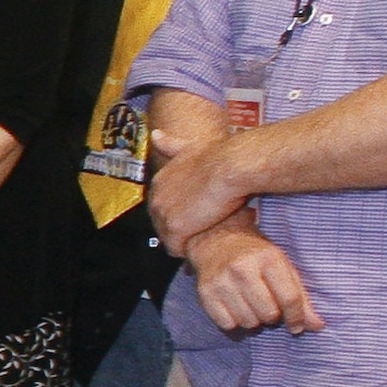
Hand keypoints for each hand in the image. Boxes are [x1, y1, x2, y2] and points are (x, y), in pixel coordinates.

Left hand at [146, 126, 252, 254]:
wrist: (231, 166)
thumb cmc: (219, 155)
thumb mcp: (189, 147)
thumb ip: (170, 145)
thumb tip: (155, 135)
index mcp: (159, 182)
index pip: (161, 207)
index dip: (179, 214)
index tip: (195, 218)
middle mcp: (155, 198)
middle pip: (161, 224)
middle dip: (179, 230)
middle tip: (202, 231)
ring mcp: (163, 215)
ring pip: (168, 238)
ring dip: (185, 242)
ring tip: (205, 240)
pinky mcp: (175, 229)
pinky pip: (176, 249)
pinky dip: (188, 251)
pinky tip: (203, 248)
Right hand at [183, 216, 322, 334]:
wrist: (216, 240)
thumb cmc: (256, 257)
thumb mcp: (283, 267)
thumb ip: (300, 297)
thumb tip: (317, 326)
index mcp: (268, 260)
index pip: (289, 298)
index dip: (297, 317)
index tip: (296, 326)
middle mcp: (243, 270)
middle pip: (269, 314)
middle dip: (272, 316)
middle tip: (268, 306)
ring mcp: (222, 282)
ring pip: (248, 322)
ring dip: (253, 320)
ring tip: (251, 306)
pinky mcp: (205, 293)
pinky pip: (227, 324)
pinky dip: (235, 322)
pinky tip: (236, 308)